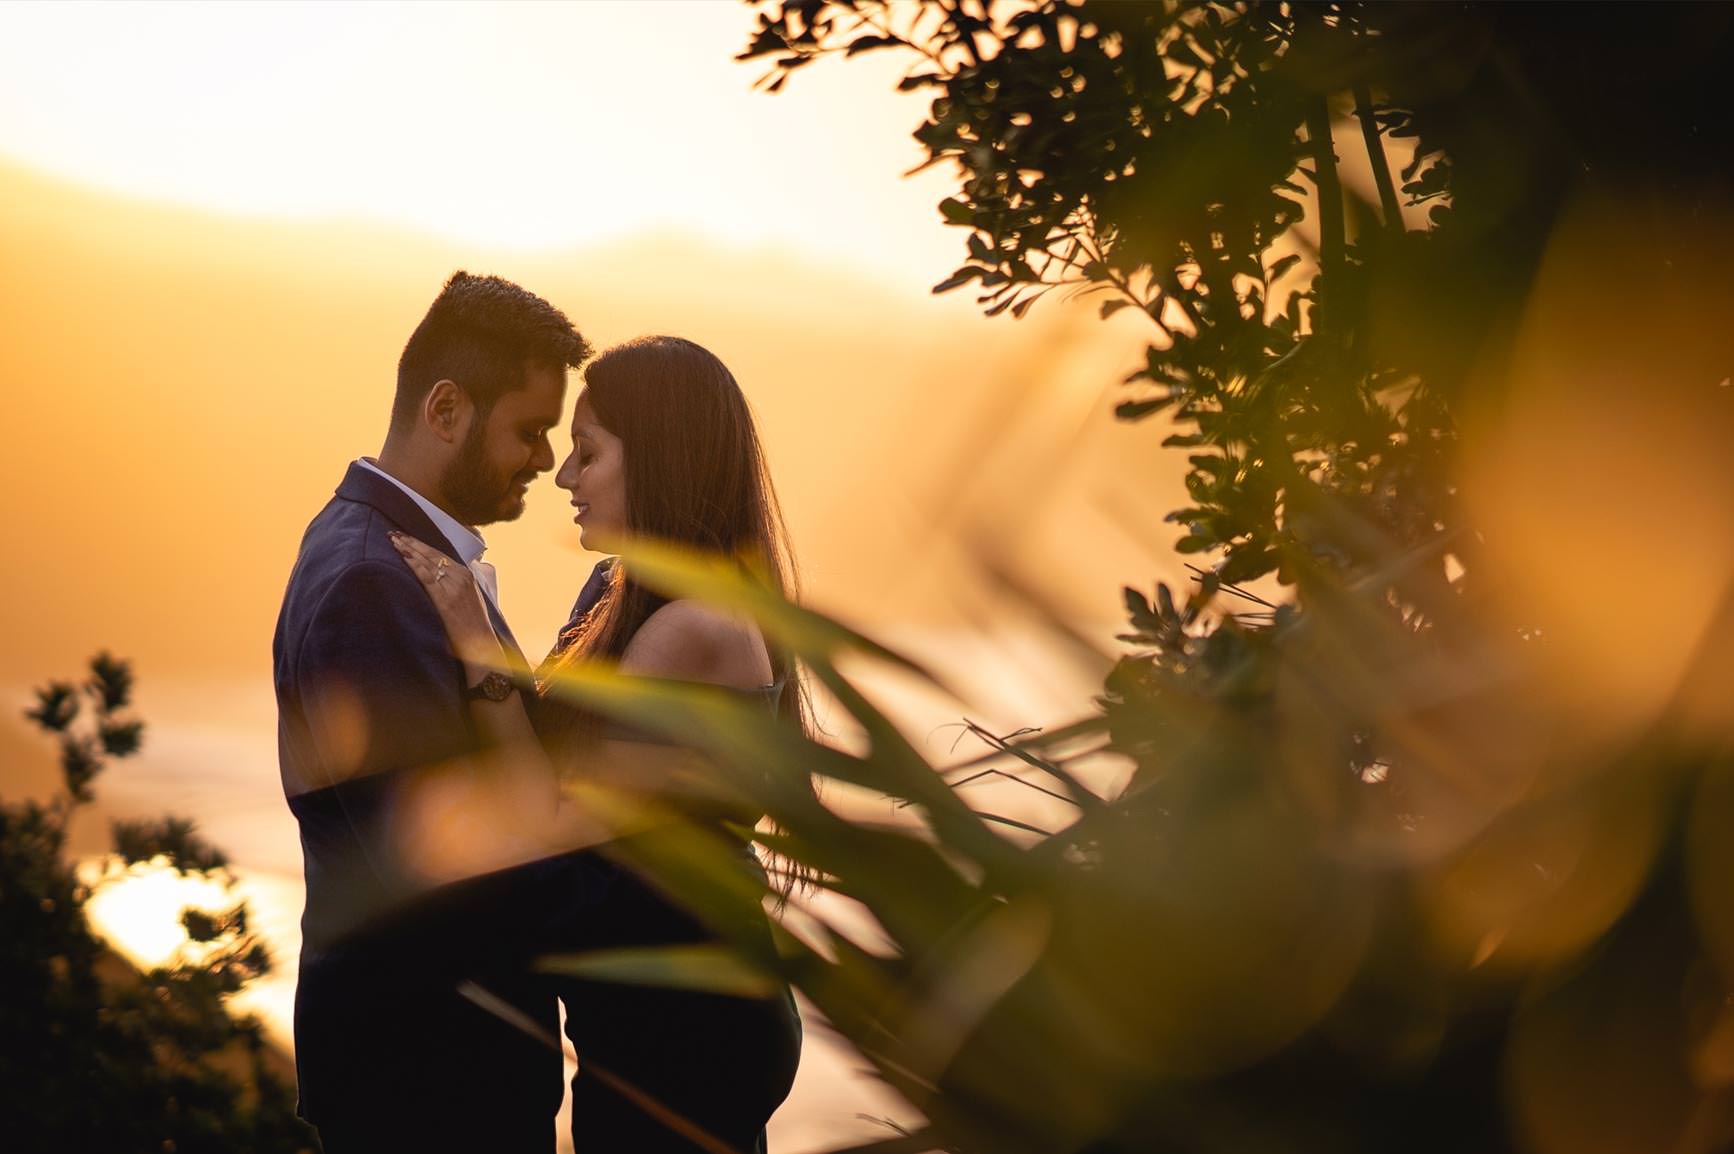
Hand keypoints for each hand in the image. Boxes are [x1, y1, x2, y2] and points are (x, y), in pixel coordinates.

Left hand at [387, 531, 504, 668]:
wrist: (480, 642)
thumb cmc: (474, 624)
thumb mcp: (472, 598)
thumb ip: (460, 584)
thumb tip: (443, 574)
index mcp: (468, 574)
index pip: (441, 554)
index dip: (422, 544)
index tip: (407, 537)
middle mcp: (461, 576)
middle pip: (432, 554)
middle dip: (412, 543)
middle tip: (394, 534)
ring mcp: (453, 587)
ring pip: (428, 562)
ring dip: (409, 550)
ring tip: (394, 541)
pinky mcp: (445, 599)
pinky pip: (426, 577)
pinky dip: (414, 565)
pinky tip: (403, 557)